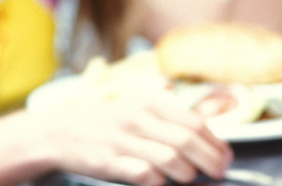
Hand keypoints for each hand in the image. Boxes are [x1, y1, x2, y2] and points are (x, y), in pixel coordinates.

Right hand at [16, 96, 232, 185]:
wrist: (57, 133)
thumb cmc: (104, 124)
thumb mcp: (136, 106)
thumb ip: (171, 112)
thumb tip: (211, 118)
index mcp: (148, 103)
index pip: (195, 123)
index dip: (216, 143)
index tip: (225, 158)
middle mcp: (136, 118)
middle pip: (188, 142)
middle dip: (210, 162)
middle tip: (216, 173)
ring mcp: (121, 140)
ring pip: (171, 160)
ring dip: (186, 174)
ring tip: (185, 178)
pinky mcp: (107, 162)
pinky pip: (145, 175)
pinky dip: (158, 181)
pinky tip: (158, 181)